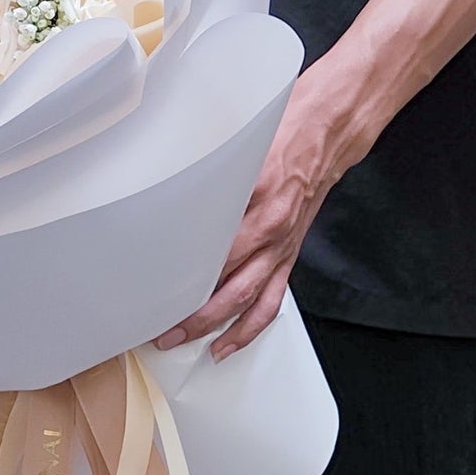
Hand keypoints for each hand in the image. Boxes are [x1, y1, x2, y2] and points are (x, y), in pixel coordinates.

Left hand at [153, 56, 372, 361]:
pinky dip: (250, 327)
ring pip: (245, 299)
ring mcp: (281, 246)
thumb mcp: (238, 142)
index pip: (206, 244)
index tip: (148, 282)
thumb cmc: (282, 129)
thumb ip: (207, 171)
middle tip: (157, 324)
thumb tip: (167, 188)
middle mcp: (268, 228)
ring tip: (181, 341)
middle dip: (189, 310)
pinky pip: (271, 301)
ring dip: (213, 326)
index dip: (177, 267)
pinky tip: (228, 345)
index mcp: (253, 198)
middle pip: (222, 281)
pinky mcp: (289, 255)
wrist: (327, 131)